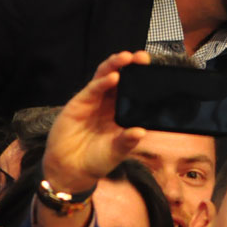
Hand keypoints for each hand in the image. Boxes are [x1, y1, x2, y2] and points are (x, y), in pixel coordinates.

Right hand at [41, 50, 150, 193]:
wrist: (71, 169)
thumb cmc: (97, 159)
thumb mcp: (117, 152)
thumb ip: (127, 141)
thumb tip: (141, 132)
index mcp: (121, 112)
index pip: (133, 91)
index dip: (142, 79)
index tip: (155, 70)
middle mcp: (108, 104)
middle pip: (120, 79)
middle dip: (131, 66)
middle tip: (143, 57)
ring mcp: (93, 102)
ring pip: (104, 78)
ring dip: (115, 66)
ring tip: (126, 58)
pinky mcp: (78, 104)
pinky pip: (91, 90)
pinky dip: (102, 82)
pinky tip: (112, 77)